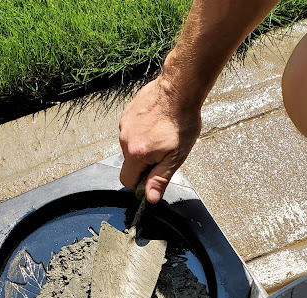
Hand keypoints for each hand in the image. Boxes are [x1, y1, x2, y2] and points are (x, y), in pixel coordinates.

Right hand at [119, 76, 200, 202]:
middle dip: (143, 163)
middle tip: (163, 152)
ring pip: (130, 146)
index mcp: (136, 154)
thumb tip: (150, 198)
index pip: (127, 181)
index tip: (153, 175)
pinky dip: (142, 131)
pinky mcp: (127, 113)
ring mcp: (124, 124)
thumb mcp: (176, 157)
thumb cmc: (181, 122)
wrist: (179, 89)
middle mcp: (125, 140)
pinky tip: (156, 123)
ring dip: (143, 146)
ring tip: (162, 134)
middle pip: (129, 163)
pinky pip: (131, 130)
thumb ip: (160, 179)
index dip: (140, 183)